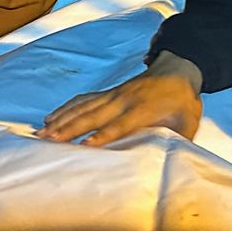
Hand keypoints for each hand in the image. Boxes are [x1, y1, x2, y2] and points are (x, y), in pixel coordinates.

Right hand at [39, 52, 203, 145]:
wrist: (178, 69)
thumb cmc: (183, 102)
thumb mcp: (188, 122)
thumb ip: (178, 142)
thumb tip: (169, 162)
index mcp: (143, 109)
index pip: (119, 125)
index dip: (102, 136)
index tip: (85, 146)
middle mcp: (123, 100)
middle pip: (93, 116)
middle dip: (70, 128)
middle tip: (49, 140)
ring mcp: (113, 94)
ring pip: (83, 107)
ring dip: (62, 119)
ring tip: (43, 132)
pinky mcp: (108, 92)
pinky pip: (83, 100)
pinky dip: (66, 108)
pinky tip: (51, 116)